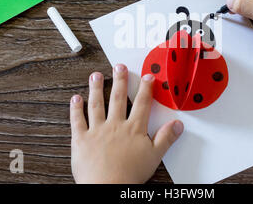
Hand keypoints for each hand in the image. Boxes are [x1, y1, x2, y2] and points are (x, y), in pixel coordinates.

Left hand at [70, 64, 183, 183]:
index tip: (147, 77)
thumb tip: (177, 125)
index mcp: (133, 129)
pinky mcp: (81, 139)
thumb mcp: (154, 157)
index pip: (142, 104)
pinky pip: (77, 121)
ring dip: (97, 88)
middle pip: (119, 98)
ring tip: (96, 75)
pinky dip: (75, 109)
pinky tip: (75, 98)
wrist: (106, 187)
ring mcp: (97, 131)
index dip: (146, 89)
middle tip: (119, 66)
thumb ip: (166, 138)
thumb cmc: (129, 175)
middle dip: (120, 80)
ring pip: (97, 105)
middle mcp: (115, 125)